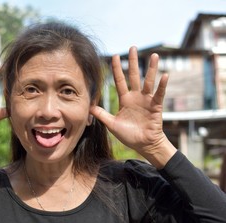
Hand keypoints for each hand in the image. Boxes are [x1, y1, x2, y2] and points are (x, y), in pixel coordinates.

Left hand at [90, 47, 172, 161]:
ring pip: (148, 81)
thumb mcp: (112, 124)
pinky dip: (162, 85)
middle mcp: (136, 97)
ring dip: (151, 69)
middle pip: (133, 76)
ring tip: (154, 56)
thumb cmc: (129, 135)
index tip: (115, 56)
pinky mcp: (156, 106)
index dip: (116, 69)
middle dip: (132, 62)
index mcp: (125, 100)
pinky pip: (159, 94)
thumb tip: (88, 107)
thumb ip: (101, 115)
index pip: (119, 81)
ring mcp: (147, 100)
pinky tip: (165, 75)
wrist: (143, 145)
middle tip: (132, 47)